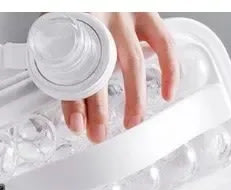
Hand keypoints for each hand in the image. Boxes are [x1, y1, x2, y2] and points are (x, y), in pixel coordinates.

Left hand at [62, 12, 179, 142]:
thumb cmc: (74, 17)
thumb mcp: (62, 42)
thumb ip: (66, 74)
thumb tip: (77, 119)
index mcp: (69, 30)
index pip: (69, 74)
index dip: (73, 103)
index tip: (77, 126)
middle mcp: (97, 22)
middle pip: (98, 71)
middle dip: (98, 108)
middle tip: (99, 134)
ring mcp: (123, 17)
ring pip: (131, 62)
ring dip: (133, 97)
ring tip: (132, 123)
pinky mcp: (145, 13)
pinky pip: (163, 42)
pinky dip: (168, 68)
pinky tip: (167, 93)